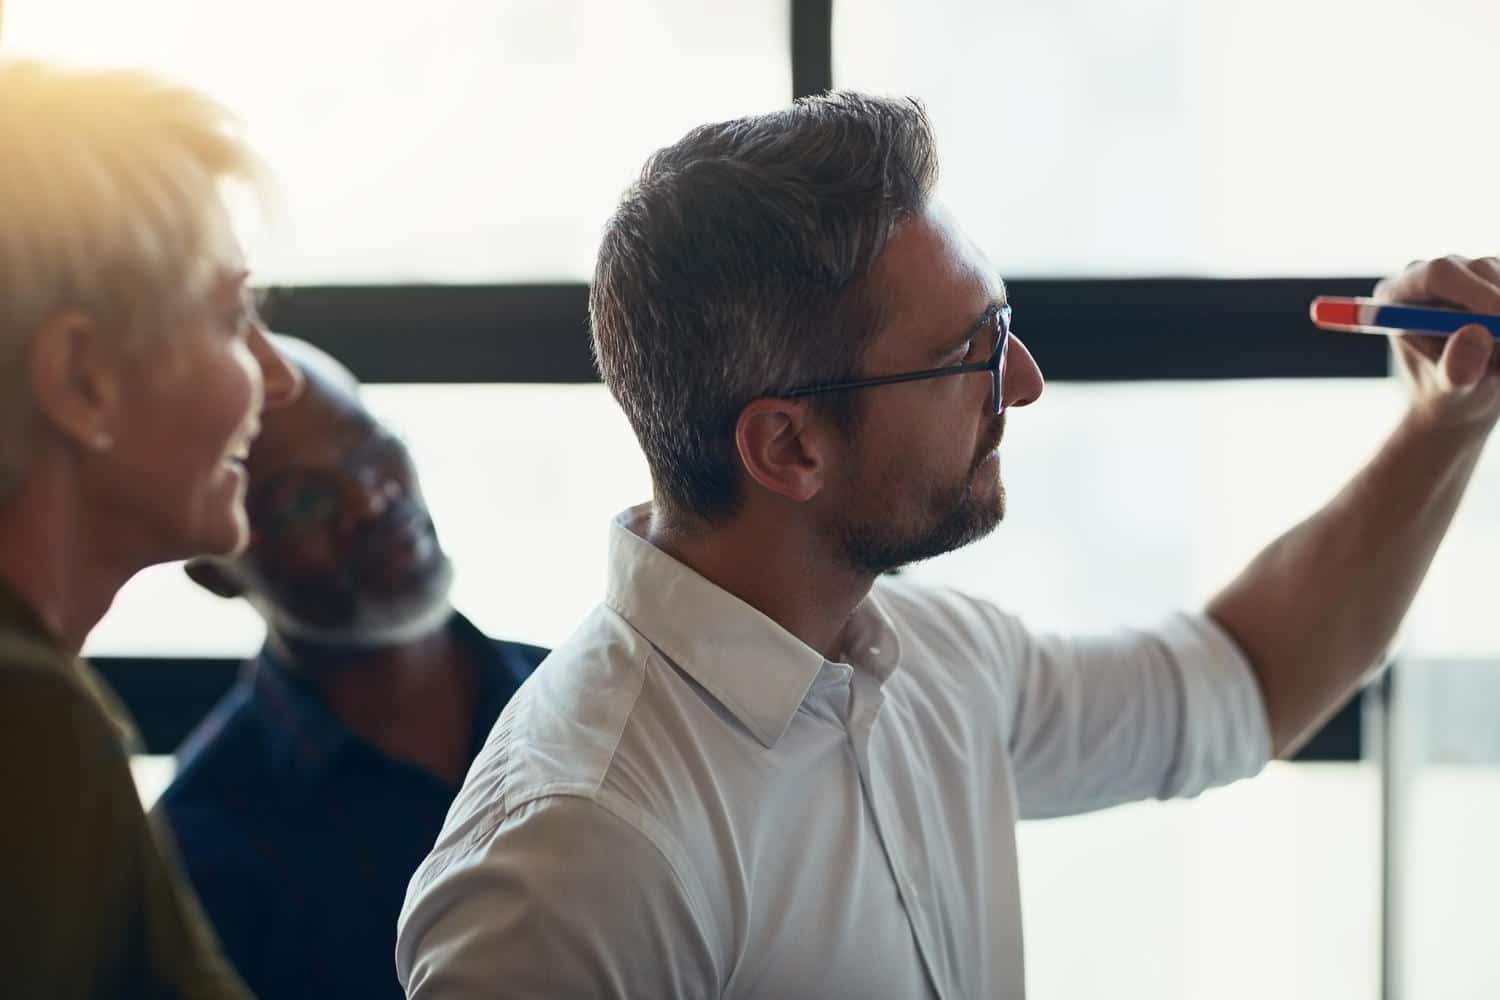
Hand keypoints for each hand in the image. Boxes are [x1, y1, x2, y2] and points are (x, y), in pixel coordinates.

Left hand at [1375, 255, 1499, 434]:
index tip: (1499, 322)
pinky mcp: (1494, 278)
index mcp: (1398, 296)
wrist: (1460, 401)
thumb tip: (1475, 333)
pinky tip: (1499, 350)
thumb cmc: (1444, 395)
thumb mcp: (1449, 390)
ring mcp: (1464, 272)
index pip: (1436, 275)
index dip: (1474, 292)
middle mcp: (1428, 275)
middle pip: (1479, 269)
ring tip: (1496, 361)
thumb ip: (1456, 368)